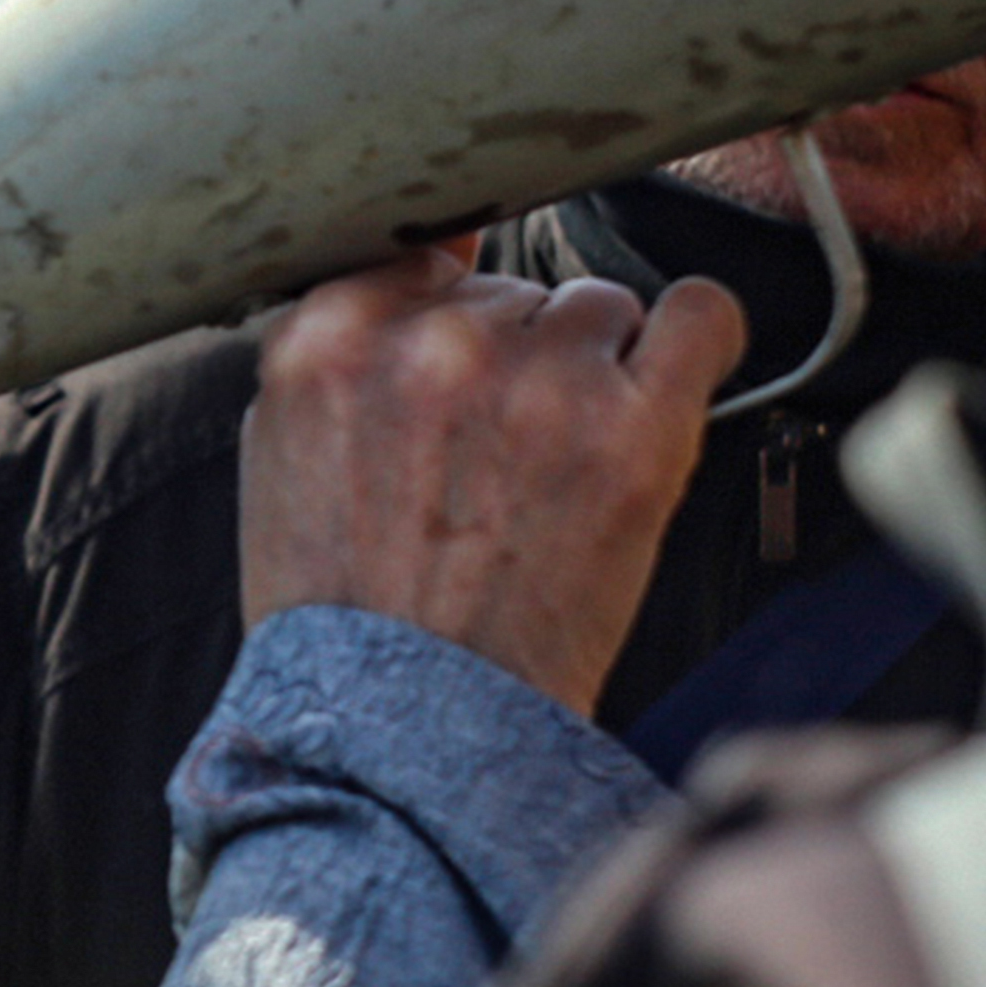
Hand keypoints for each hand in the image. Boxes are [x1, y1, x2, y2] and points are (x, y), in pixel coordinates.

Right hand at [236, 249, 752, 713]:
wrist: (413, 732)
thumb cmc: (350, 615)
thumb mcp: (287, 455)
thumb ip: (345, 348)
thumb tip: (435, 254)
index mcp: (330, 344)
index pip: (425, 258)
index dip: (452, 316)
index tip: (467, 369)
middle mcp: (433, 347)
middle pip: (513, 293)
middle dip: (517, 361)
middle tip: (505, 459)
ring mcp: (539, 382)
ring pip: (595, 307)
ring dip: (592, 369)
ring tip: (564, 463)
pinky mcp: (634, 430)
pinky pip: (697, 316)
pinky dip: (697, 335)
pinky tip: (677, 371)